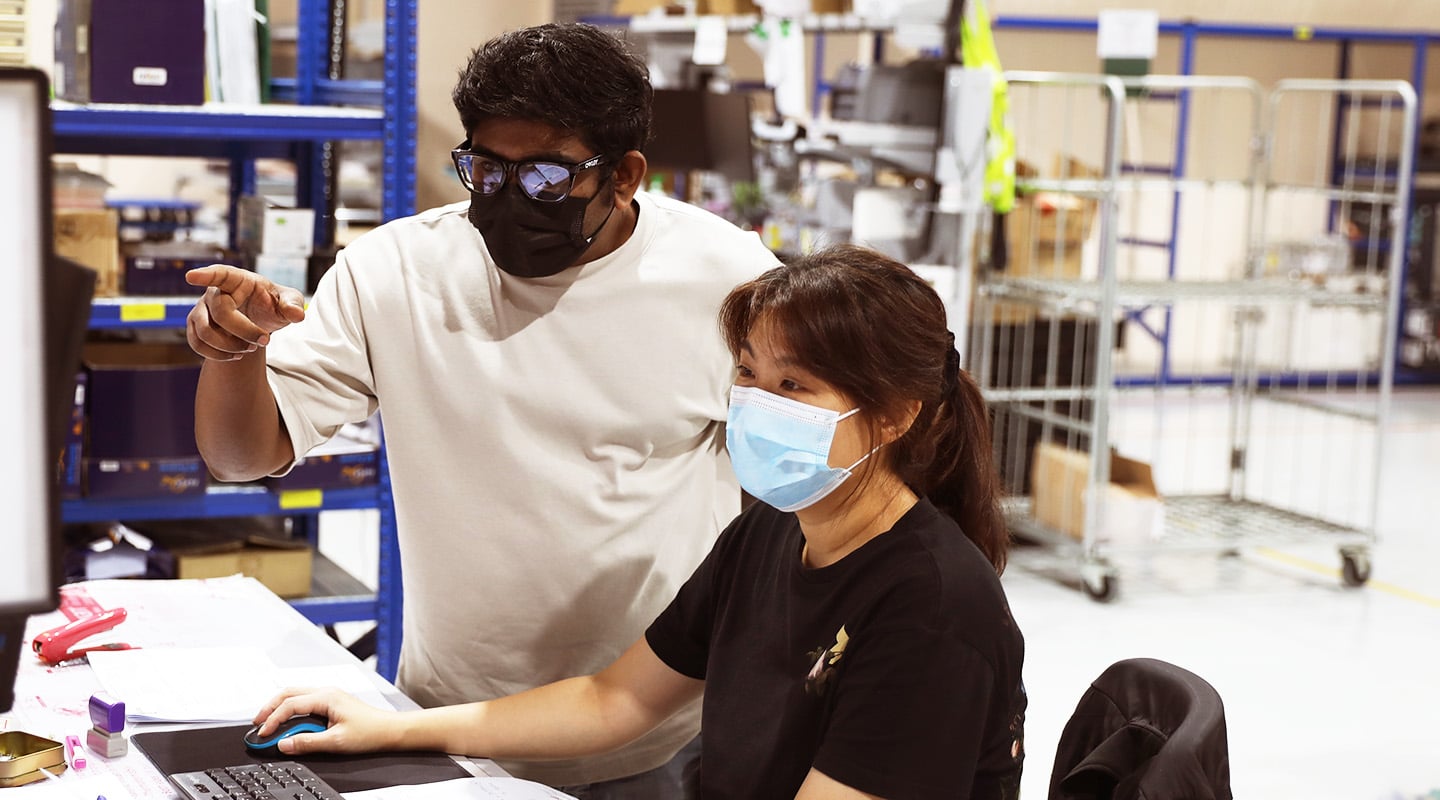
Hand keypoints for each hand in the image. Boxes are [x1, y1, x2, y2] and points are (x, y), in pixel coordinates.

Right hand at [185, 265, 305, 360]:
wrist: (259, 320)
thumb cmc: (272, 304)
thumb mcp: (288, 301)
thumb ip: (293, 304)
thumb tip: (298, 315)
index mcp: (237, 280)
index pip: (220, 274)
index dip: (206, 275)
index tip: (191, 276)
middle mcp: (214, 292)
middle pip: (221, 313)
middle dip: (245, 332)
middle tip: (265, 340)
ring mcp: (201, 309)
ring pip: (205, 332)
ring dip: (230, 346)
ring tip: (250, 348)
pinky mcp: (195, 326)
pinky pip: (197, 344)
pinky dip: (217, 355)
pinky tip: (235, 355)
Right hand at [252, 687, 394, 755]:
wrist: (390, 730)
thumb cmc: (370, 732)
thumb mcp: (336, 742)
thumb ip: (307, 743)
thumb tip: (284, 744)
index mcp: (326, 697)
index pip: (290, 705)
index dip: (273, 720)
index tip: (263, 733)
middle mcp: (326, 692)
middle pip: (288, 693)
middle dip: (270, 707)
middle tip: (257, 722)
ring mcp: (328, 695)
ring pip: (295, 694)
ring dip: (279, 706)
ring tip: (267, 721)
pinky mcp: (331, 702)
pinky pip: (304, 700)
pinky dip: (291, 708)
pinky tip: (286, 719)